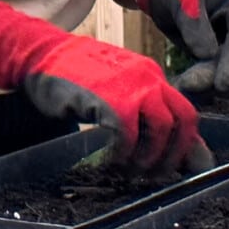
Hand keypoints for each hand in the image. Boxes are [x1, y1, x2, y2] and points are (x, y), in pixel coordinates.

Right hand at [0, 2, 209, 173]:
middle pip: (182, 119)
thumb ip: (140, 111)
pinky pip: (128, 134)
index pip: (184, 111)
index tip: (178, 167)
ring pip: (161, 127)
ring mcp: (131, 86)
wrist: (41, 55)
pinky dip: (121, 154)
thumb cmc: (74, 76)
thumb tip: (159, 139)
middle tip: (155, 174)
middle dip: (174, 154)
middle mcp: (148, 77)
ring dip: (150, 156)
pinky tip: (109, 160)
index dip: (186, 144)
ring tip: (131, 169)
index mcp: (151, 74)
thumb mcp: (116, 90)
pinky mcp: (109, 98)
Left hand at [133, 0, 228, 93]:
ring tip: (182, 88)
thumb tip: (208, 54)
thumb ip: (195, 23)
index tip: (222, 85)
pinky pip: (207, 68)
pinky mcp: (212, 51)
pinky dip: (196, 77)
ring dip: (203, 79)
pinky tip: (180, 87)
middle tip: (194, 88)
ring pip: (220, 67)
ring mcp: (226, 39)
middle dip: (215, 75)